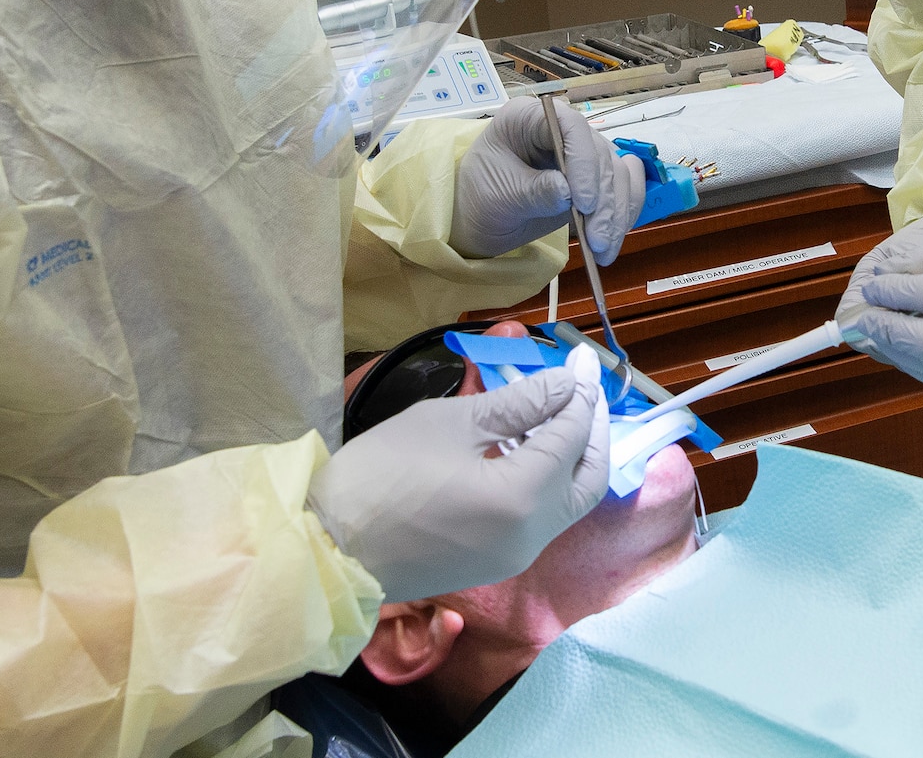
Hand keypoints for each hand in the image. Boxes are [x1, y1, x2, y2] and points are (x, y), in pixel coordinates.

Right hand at [309, 355, 609, 601]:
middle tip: (581, 389)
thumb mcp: (450, 423)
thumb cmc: (381, 475)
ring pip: (568, 501)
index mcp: (523, 498)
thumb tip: (566, 384)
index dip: (580, 392)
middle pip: (588, 478)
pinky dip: (547, 480)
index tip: (580, 358)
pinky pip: (540, 517)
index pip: (572, 435)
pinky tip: (526, 447)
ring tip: (553, 410)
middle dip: (592, 430)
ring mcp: (515, 556)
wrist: (330, 548)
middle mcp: (532, 535)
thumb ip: (518, 404)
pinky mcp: (496, 563)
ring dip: (570, 455)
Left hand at [452, 98, 645, 262]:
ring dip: (615, 214)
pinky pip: (623, 189)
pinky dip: (622, 215)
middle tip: (596, 239)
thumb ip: (534, 192)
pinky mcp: (594, 179)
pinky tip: (611, 239)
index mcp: (530, 118)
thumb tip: (568, 193)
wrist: (480, 218)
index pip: (571, 126)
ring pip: (618, 174)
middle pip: (600, 153)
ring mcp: (580, 154)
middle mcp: (561, 130)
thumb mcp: (498, 195)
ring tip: (602, 249)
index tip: (583, 202)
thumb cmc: (479, 197)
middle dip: (603, 200)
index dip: (583, 161)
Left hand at [836, 205, 922, 401]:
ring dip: (893, 349)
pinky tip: (904, 345)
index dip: (891, 299)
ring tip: (874, 329)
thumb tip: (886, 280)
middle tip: (860, 315)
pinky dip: (914, 361)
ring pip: (922, 367)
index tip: (870, 289)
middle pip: (916, 347)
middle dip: (883, 330)